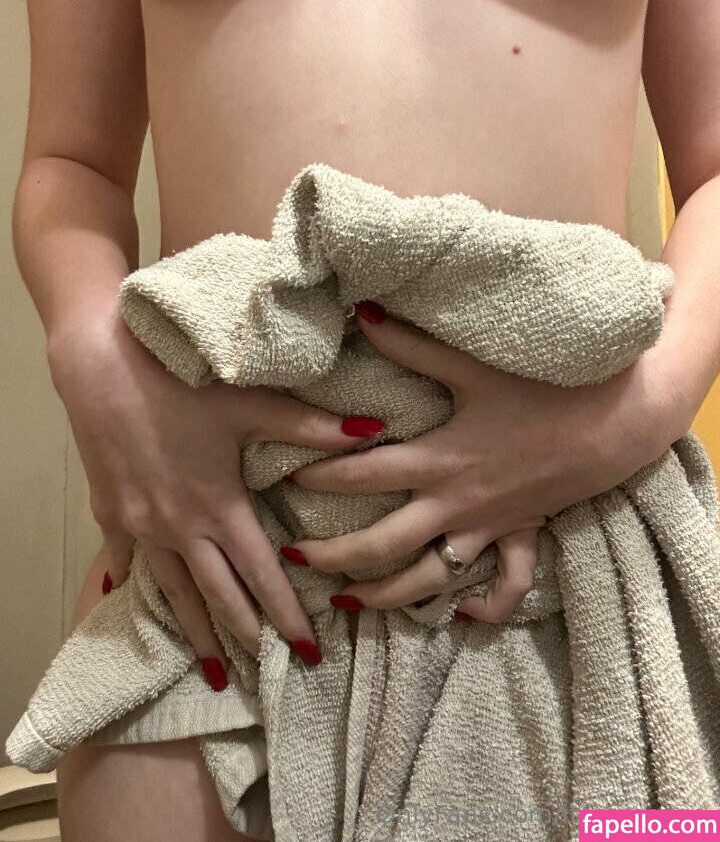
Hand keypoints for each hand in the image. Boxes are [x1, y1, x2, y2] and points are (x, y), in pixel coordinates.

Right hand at [47, 308, 382, 680]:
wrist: (101, 364)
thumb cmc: (180, 382)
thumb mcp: (251, 404)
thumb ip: (311, 427)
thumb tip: (373, 429)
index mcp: (219, 507)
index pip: (262, 575)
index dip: (287, 615)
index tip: (307, 651)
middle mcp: (179, 528)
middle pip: (219, 595)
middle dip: (247, 635)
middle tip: (269, 669)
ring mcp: (139, 525)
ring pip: (173, 591)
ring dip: (196, 631)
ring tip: (214, 668)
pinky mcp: (108, 511)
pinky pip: (124, 558)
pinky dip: (131, 582)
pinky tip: (127, 599)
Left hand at [281, 300, 684, 622]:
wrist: (616, 423)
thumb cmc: (544, 391)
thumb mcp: (474, 366)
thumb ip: (414, 344)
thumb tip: (362, 312)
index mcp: (439, 461)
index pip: (363, 475)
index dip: (320, 475)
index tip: (286, 475)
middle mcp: (455, 505)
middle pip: (381, 544)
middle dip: (333, 556)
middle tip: (293, 558)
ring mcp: (486, 529)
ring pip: (427, 580)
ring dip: (385, 597)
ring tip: (347, 603)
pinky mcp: (518, 537)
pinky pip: (502, 587)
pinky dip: (480, 608)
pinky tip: (454, 615)